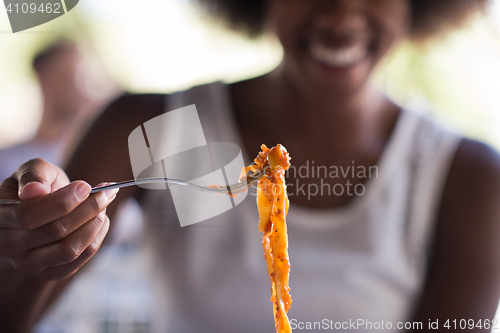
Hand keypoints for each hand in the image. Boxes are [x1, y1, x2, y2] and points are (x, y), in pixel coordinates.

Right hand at [0, 158, 117, 279]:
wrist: (48, 205)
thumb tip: (34, 191)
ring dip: (95, 224)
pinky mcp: (51, 272)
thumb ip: (34, 174)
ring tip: (104, 204)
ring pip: (69, 250)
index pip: (29, 216)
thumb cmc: (41, 184)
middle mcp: (8, 246)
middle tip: (105, 193)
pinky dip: (98, 236)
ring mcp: (28, 264)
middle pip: (54, 233)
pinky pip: (81, 259)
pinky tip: (100, 219)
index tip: (85, 186)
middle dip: (86, 209)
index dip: (62, 202)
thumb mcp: (36, 170)